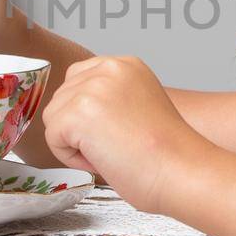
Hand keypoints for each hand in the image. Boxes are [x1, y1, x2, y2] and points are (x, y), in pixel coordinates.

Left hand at [40, 55, 209, 213]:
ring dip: (75, 144)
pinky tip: (105, 159)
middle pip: (62, 98)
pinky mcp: (77, 113)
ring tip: (113, 152)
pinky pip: (53, 139)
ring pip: (54, 119)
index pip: (78, 78)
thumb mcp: (140, 106)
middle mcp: (108, 68)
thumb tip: (75, 111)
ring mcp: (91, 88)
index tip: (116, 131)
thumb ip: (110, 98)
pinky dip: (72, 158)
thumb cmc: (168, 154)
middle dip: (80, 128)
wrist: (182, 171)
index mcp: (126, 65)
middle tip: (117, 145)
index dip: (87, 113)